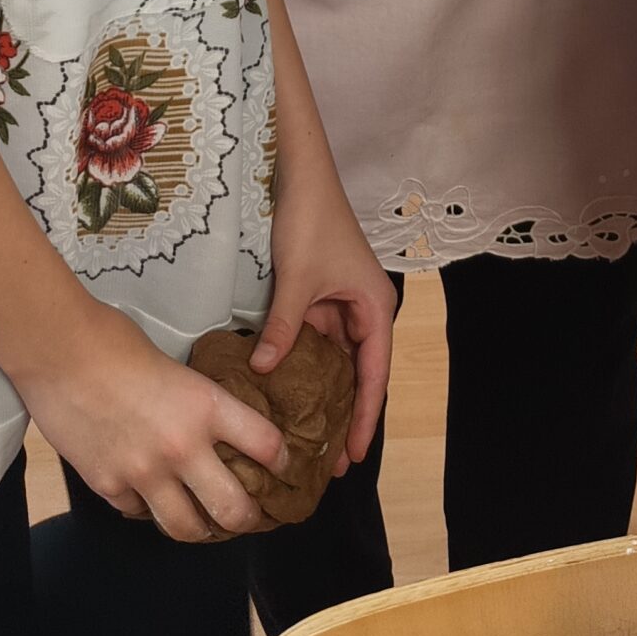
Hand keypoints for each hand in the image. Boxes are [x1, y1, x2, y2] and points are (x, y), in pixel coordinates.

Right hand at [18, 300, 287, 542]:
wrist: (58, 350)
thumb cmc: (114, 342)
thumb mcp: (175, 367)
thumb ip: (196, 403)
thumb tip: (212, 426)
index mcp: (205, 406)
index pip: (266, 446)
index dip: (283, 461)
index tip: (284, 467)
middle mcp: (182, 447)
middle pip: (234, 509)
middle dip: (248, 518)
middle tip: (249, 515)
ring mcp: (144, 473)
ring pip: (187, 528)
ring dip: (200, 528)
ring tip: (202, 522)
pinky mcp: (109, 486)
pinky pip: (140, 514)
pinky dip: (148, 509)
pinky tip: (149, 496)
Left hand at [253, 170, 394, 471]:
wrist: (302, 174)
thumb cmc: (311, 221)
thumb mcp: (297, 279)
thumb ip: (283, 328)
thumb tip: (261, 372)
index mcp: (375, 309)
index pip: (374, 376)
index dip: (364, 418)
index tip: (353, 457)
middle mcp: (366, 311)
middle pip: (359, 374)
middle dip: (346, 415)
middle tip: (327, 461)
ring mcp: (343, 304)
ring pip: (337, 360)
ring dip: (325, 393)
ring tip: (309, 436)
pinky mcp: (323, 296)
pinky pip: (318, 341)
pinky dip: (306, 365)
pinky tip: (290, 391)